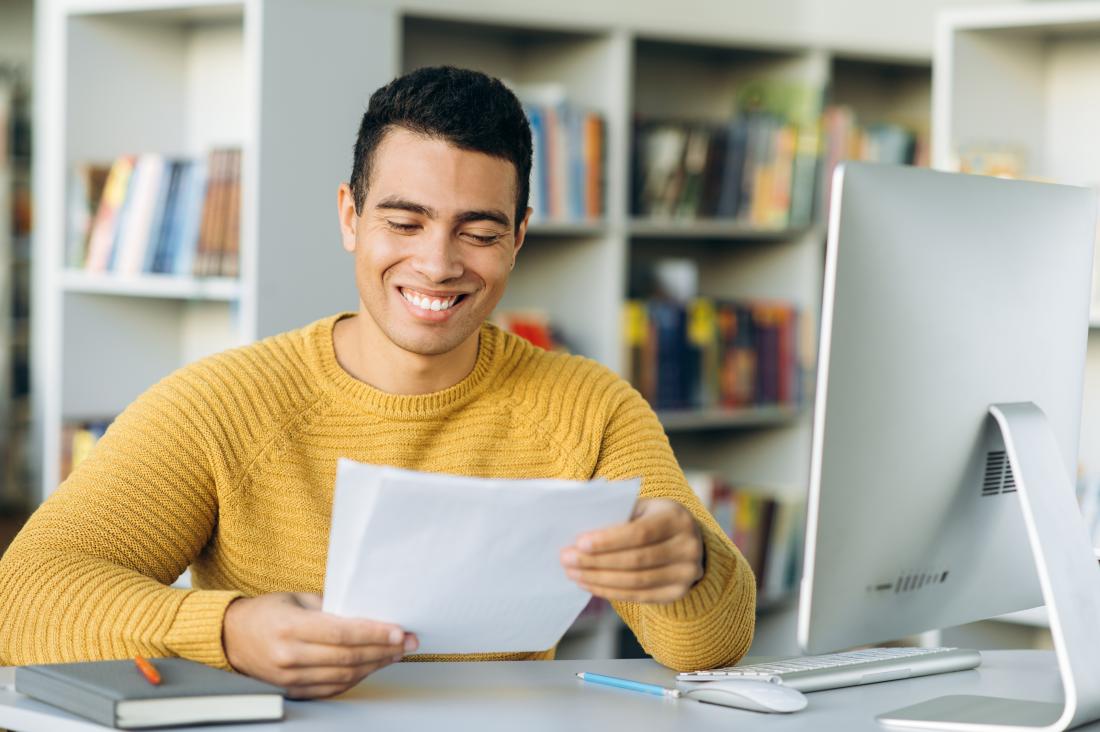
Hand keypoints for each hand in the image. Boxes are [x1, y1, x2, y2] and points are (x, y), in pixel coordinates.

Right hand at [222, 592, 417, 698]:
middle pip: (347, 657)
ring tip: (395, 654)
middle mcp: (290, 656)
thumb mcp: (297, 599)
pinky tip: (371, 667)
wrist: (230, 638)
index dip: (374, 634)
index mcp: (291, 628)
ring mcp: (290, 678)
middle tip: (407, 642)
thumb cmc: (266, 613)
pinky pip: (332, 688)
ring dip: (375, 665)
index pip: (342, 633)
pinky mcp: (293, 690)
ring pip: (344, 675)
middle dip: (383, 650)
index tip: (399, 632)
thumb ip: (331, 606)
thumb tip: (368, 612)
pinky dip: (356, 678)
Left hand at [559, 498, 703, 603]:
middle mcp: (688, 546)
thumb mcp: (643, 507)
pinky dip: (610, 591)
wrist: (688, 539)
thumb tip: (581, 533)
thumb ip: (618, 514)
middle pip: (635, 560)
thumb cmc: (654, 518)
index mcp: (677, 518)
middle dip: (596, 561)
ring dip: (598, 579)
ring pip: (635, 582)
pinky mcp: (677, 593)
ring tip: (573, 573)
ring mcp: (686, 573)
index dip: (608, 540)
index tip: (579, 543)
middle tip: (566, 559)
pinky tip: (590, 584)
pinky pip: (638, 596)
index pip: (639, 533)